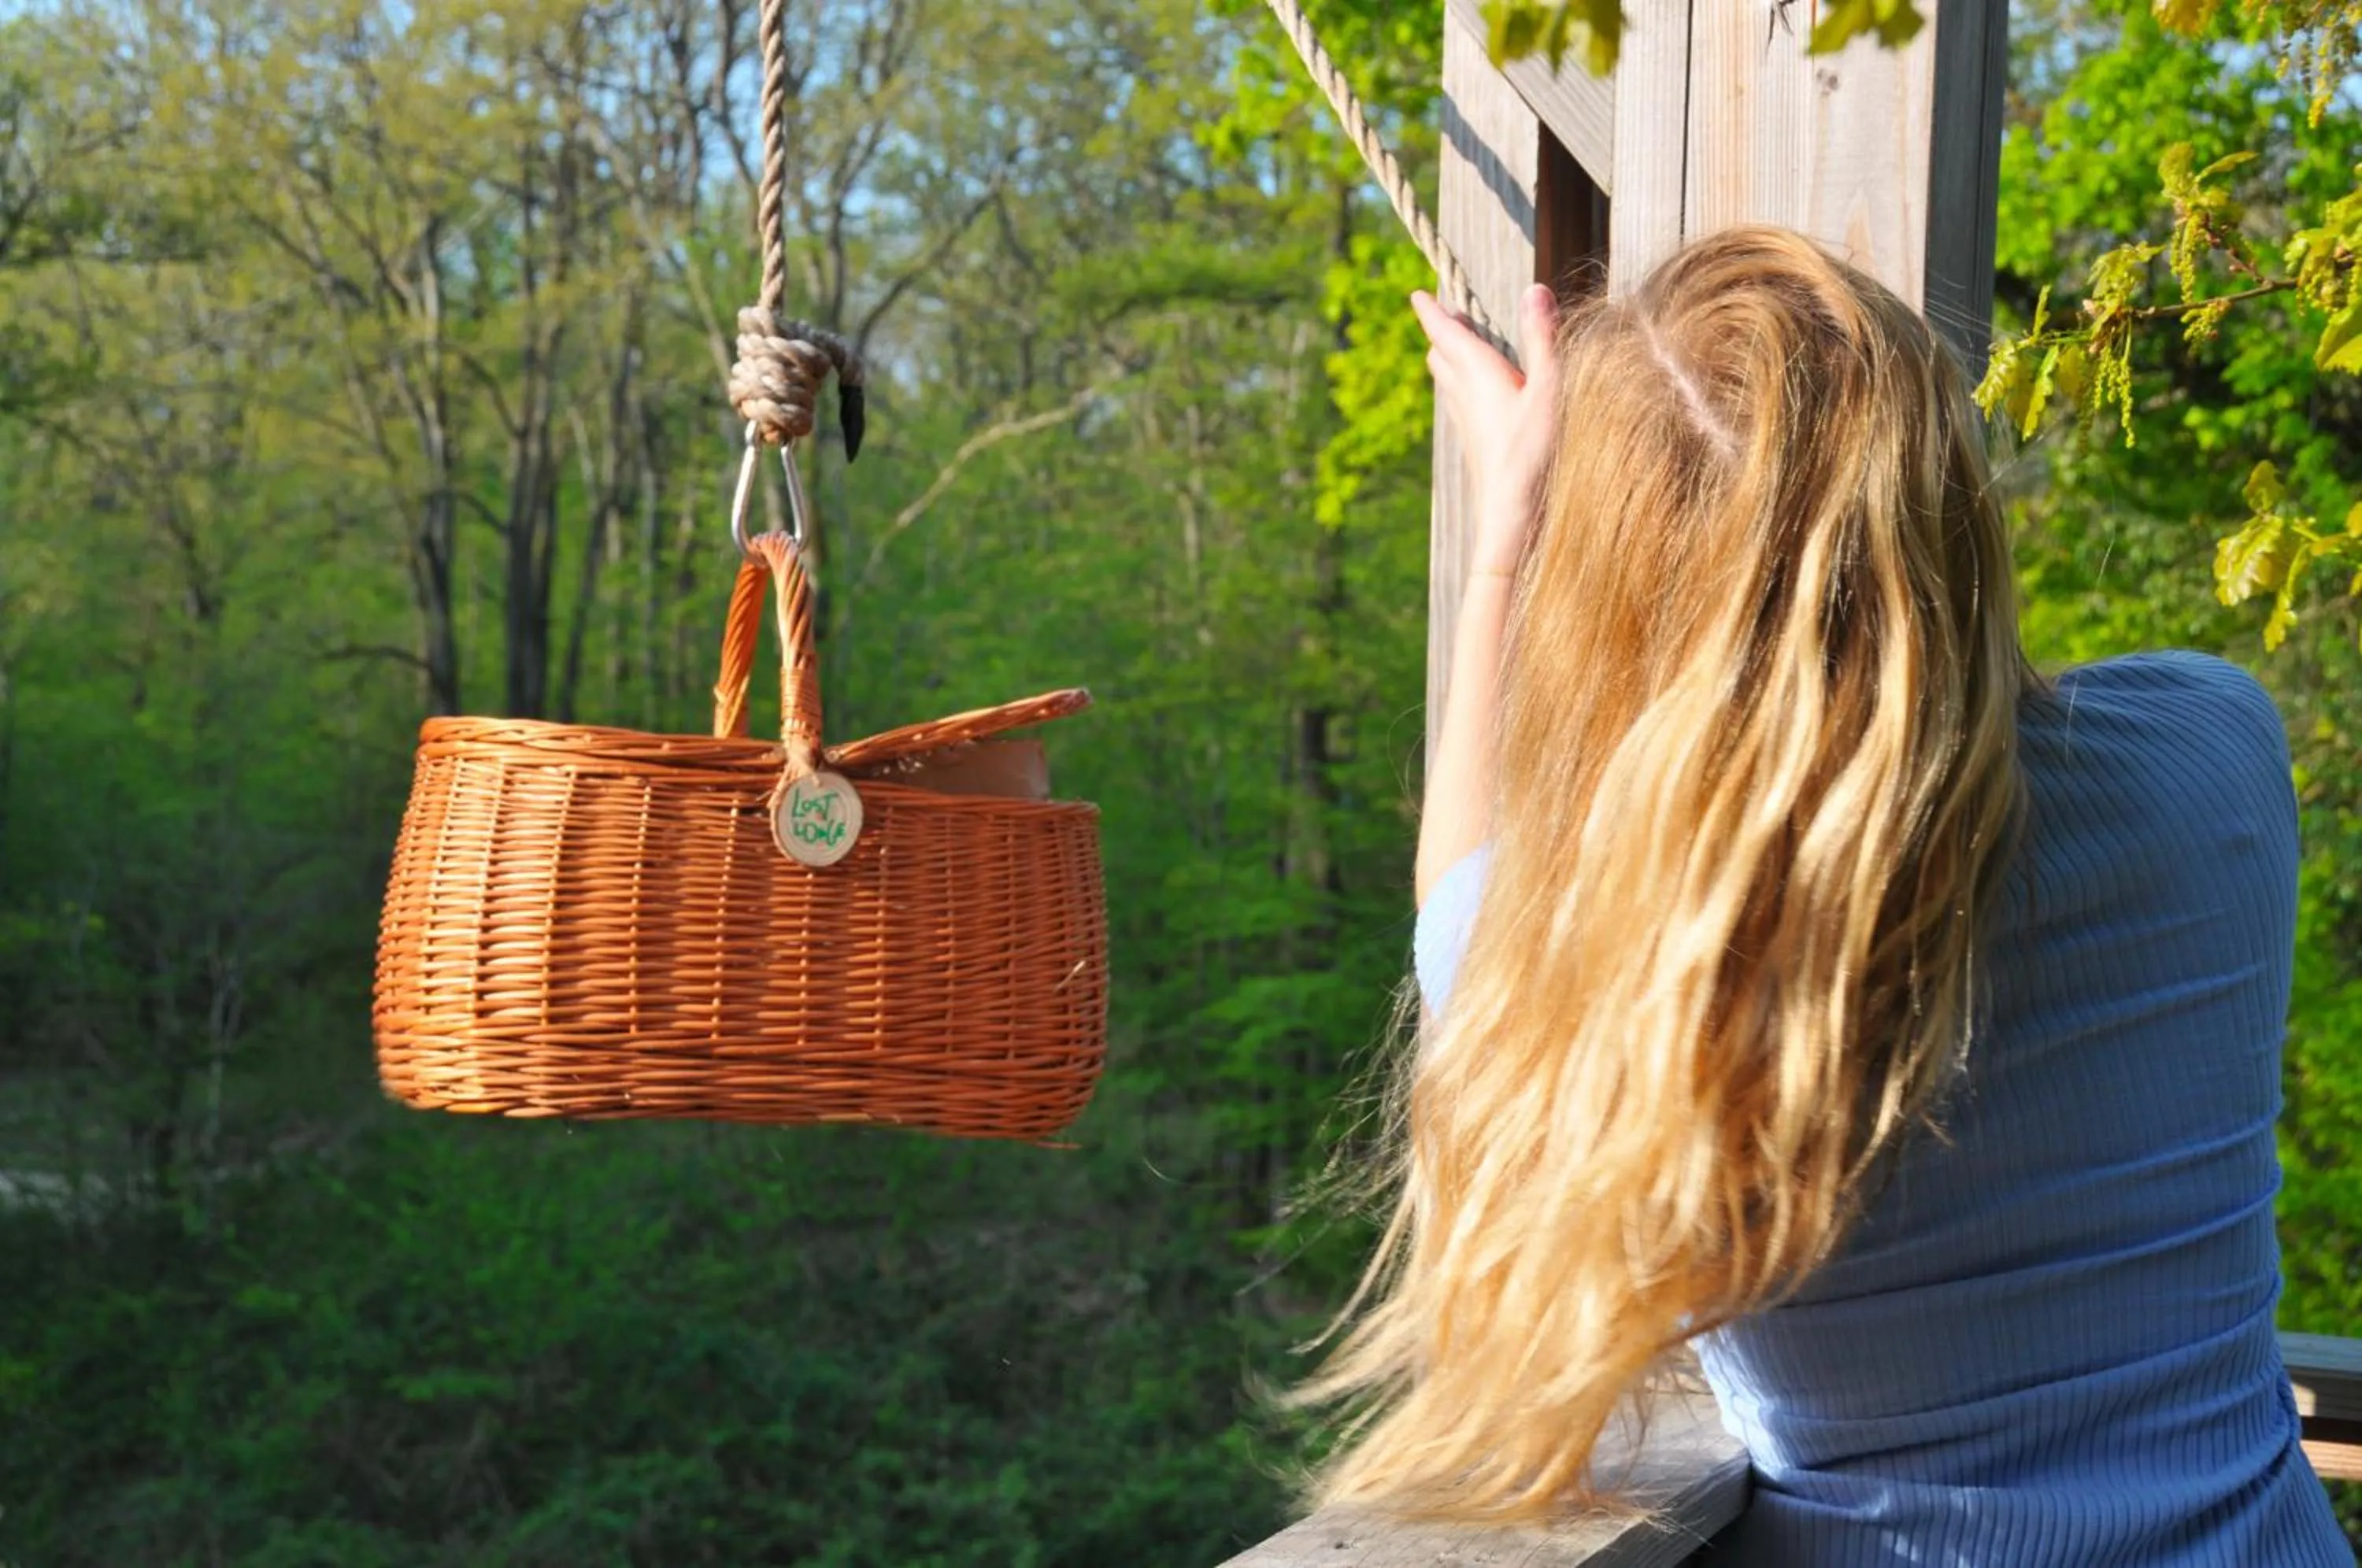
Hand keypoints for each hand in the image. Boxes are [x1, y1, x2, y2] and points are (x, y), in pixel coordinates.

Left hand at [1412, 283, 1562, 578]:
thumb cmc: (1532, 451)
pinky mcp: (1472, 442)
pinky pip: (1458, 402)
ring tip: (1461, 345)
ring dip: (1450, 356)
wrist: (1511, 513)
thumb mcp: (1548, 389)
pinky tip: (1476, 395)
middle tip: (1447, 312)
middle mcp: (1464, 395)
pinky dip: (1462, 383)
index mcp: (1478, 373)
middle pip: (1441, 354)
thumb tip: (1534, 289)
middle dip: (1443, 331)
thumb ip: (1542, 340)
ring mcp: (1465, 421)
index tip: (1416, 294)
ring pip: (1447, 380)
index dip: (1431, 312)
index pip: (1446, 333)